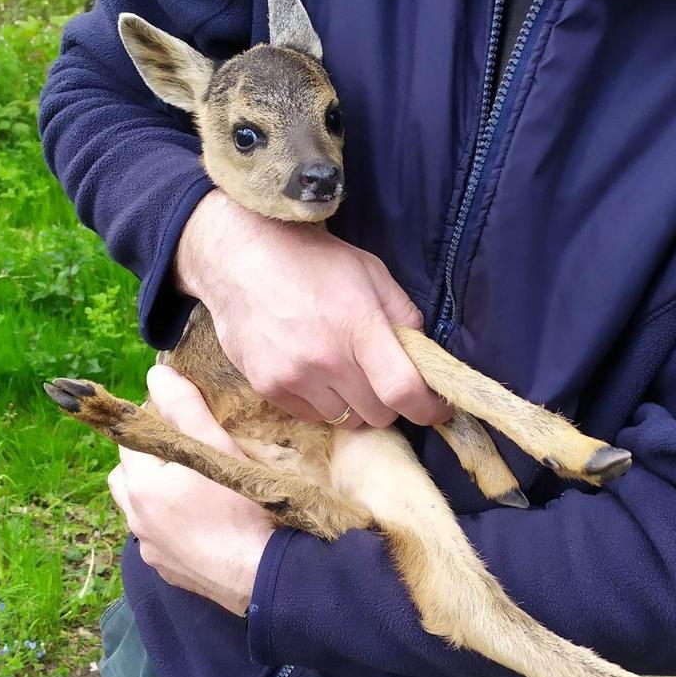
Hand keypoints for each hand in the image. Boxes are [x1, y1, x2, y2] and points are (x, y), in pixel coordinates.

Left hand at [108, 364, 275, 615]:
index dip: (155, 426)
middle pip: (128, 477)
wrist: (261, 575)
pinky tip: (204, 523)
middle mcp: (137, 520)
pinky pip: (161, 540)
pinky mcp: (170, 573)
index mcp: (140, 486)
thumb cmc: (238, 505)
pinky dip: (174, 527)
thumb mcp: (214, 446)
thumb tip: (157, 375)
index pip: (132, 441)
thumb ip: (184, 406)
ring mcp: (152, 550)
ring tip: (195, 489)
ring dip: (159, 496)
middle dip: (150, 462)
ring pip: (143, 511)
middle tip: (190, 455)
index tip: (185, 424)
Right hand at [176, 191, 450, 428]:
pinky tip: (313, 371)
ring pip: (345, 419)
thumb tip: (423, 356)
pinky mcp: (267, 387)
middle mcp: (326, 358)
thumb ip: (403, 315)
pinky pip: (311, 415)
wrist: (239, 257)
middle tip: (380, 378)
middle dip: (388, 401)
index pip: (403, 390)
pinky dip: (320, 402)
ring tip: (341, 370)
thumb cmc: (311, 260)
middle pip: (378, 414)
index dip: (428, 409)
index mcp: (358, 324)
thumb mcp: (370, 272)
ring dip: (353, 404)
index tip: (436, 409)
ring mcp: (293, 376)